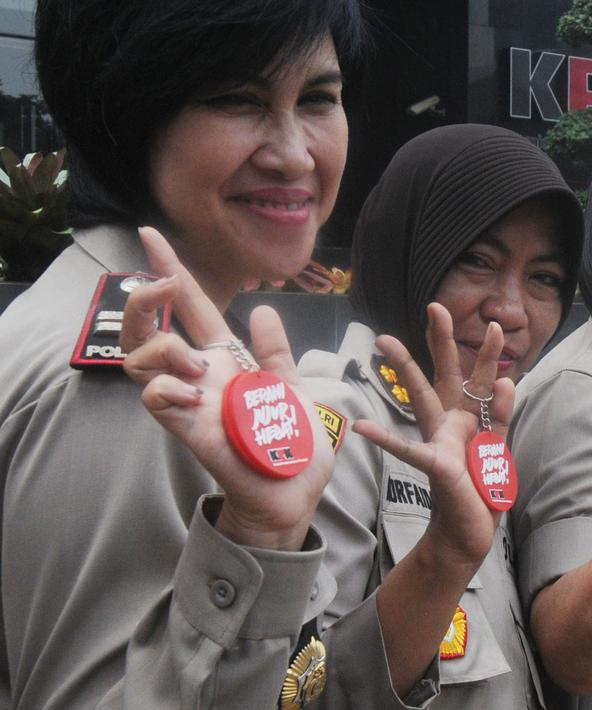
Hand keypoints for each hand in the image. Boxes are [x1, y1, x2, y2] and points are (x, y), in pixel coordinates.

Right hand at [119, 226, 333, 550]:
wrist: (297, 492)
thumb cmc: (293, 445)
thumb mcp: (293, 389)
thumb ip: (276, 353)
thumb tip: (262, 310)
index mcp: (228, 362)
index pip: (194, 309)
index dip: (172, 272)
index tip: (150, 234)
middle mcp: (201, 378)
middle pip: (147, 329)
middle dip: (144, 300)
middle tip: (162, 286)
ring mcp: (191, 403)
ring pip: (139, 360)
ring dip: (161, 346)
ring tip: (195, 362)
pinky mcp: (191, 431)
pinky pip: (156, 400)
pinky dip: (166, 386)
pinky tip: (190, 391)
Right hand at [352, 306, 511, 566]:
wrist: (468, 534)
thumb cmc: (479, 491)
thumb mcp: (497, 450)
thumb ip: (500, 416)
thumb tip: (506, 379)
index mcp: (467, 419)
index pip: (475, 379)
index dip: (484, 352)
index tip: (492, 323)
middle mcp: (449, 423)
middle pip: (445, 373)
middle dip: (441, 340)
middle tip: (435, 306)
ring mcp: (439, 440)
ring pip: (421, 397)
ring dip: (405, 369)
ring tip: (384, 341)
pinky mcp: (435, 464)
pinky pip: (408, 449)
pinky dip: (386, 439)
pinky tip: (363, 429)